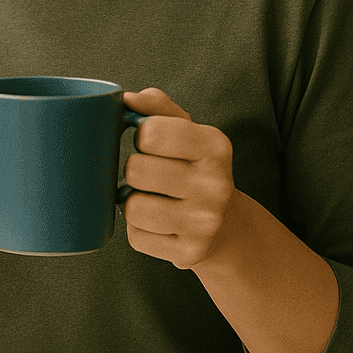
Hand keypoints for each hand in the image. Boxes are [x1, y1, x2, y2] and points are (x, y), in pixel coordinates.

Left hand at [121, 87, 239, 269]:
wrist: (226, 224)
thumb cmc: (193, 167)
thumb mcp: (185, 130)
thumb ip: (156, 107)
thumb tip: (126, 99)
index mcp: (216, 146)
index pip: (149, 132)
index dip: (141, 136)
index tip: (152, 142)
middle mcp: (216, 184)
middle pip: (136, 170)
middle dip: (134, 171)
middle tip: (151, 175)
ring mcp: (205, 223)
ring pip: (133, 208)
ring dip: (134, 203)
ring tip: (153, 199)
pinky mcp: (190, 253)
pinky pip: (137, 237)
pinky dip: (139, 230)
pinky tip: (159, 224)